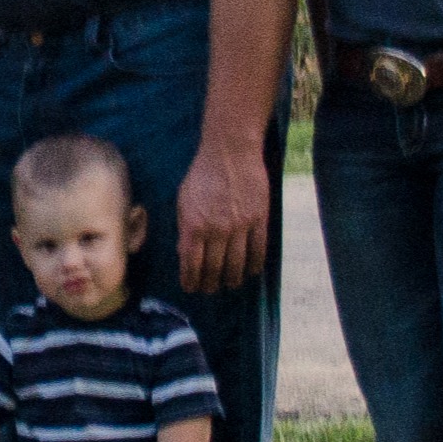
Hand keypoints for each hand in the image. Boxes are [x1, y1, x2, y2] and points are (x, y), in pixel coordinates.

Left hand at [175, 140, 270, 295]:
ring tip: (230, 284)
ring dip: (232, 279)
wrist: (230, 152)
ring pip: (237, 264)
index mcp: (193, 224)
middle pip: (214, 268)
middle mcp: (216, 229)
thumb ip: (184, 226)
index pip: (191, 263)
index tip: (191, 288)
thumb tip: (185, 252)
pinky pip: (258, 250)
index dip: (191, 280)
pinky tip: (251, 271)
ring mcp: (240, 226)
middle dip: (210, 283)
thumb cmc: (202, 173)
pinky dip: (254, 265)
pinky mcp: (259, 219)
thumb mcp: (183, 199)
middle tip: (210, 289)